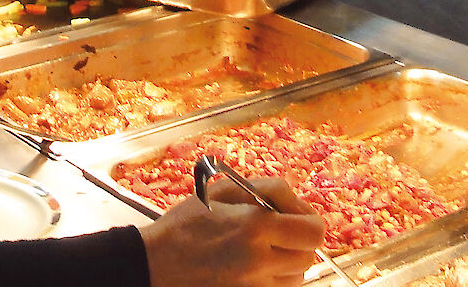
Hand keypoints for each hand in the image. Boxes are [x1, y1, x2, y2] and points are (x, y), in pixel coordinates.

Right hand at [138, 176, 325, 286]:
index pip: (313, 232)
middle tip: (277, 235)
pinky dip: (273, 280)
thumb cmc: (187, 224)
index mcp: (255, 227)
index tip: (295, 219)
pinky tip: (254, 270)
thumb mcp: (225, 190)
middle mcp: (258, 261)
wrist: (154, 263)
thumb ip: (270, 189)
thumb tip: (299, 205)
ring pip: (295, 279)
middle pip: (307, 257)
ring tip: (261, 253)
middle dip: (297, 244)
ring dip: (286, 265)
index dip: (309, 222)